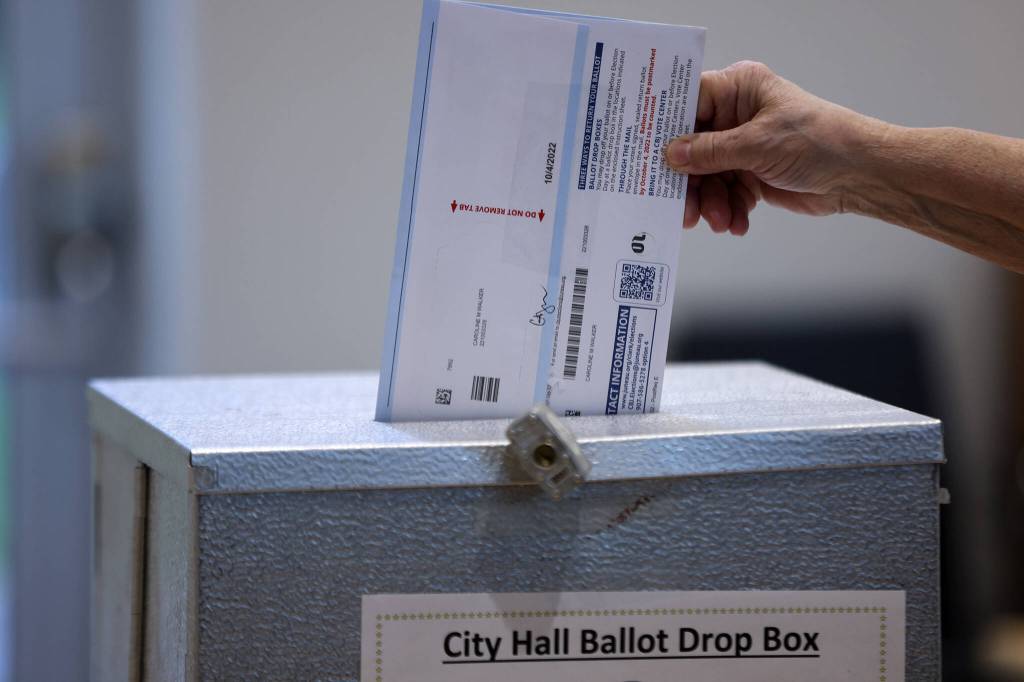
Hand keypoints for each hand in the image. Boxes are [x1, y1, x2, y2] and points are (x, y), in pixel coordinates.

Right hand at [666, 61, 884, 234]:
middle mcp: (737, 116)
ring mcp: (743, 146)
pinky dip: (728, 210)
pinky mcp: (751, 174)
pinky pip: (725, 194)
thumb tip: (672, 155)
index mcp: (739, 90)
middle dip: (691, 182)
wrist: (858, 175)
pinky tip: (737, 222)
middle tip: (684, 208)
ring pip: (706, 177)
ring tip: (721, 220)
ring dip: (711, 202)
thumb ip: (711, 151)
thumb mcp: (758, 144)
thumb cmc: (820, 141)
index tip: (649, 153)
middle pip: (693, 148)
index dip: (668, 128)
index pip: (689, 103)